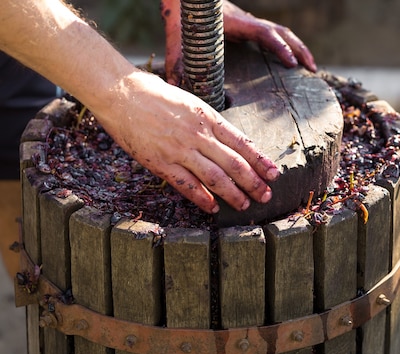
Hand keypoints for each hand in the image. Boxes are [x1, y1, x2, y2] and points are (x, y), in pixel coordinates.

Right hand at [94, 70, 279, 213]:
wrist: (120, 92)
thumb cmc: (155, 95)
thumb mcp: (191, 102)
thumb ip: (209, 123)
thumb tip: (229, 142)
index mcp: (208, 117)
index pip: (242, 143)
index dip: (260, 161)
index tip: (274, 173)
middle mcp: (198, 134)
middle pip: (234, 163)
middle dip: (253, 182)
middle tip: (266, 195)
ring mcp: (179, 150)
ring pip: (215, 177)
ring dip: (233, 194)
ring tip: (245, 204)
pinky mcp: (160, 162)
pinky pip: (186, 185)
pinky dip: (202, 198)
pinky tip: (213, 208)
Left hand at [161, 0, 316, 84]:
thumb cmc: (182, 16)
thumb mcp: (178, 38)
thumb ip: (177, 61)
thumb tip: (175, 85)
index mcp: (236, 24)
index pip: (265, 33)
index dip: (279, 47)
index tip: (292, 63)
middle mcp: (247, 22)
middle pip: (282, 32)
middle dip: (300, 50)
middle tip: (313, 69)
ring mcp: (250, 24)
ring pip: (282, 33)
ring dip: (298, 48)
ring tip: (310, 67)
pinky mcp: (248, 28)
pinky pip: (274, 36)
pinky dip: (287, 47)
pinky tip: (291, 62)